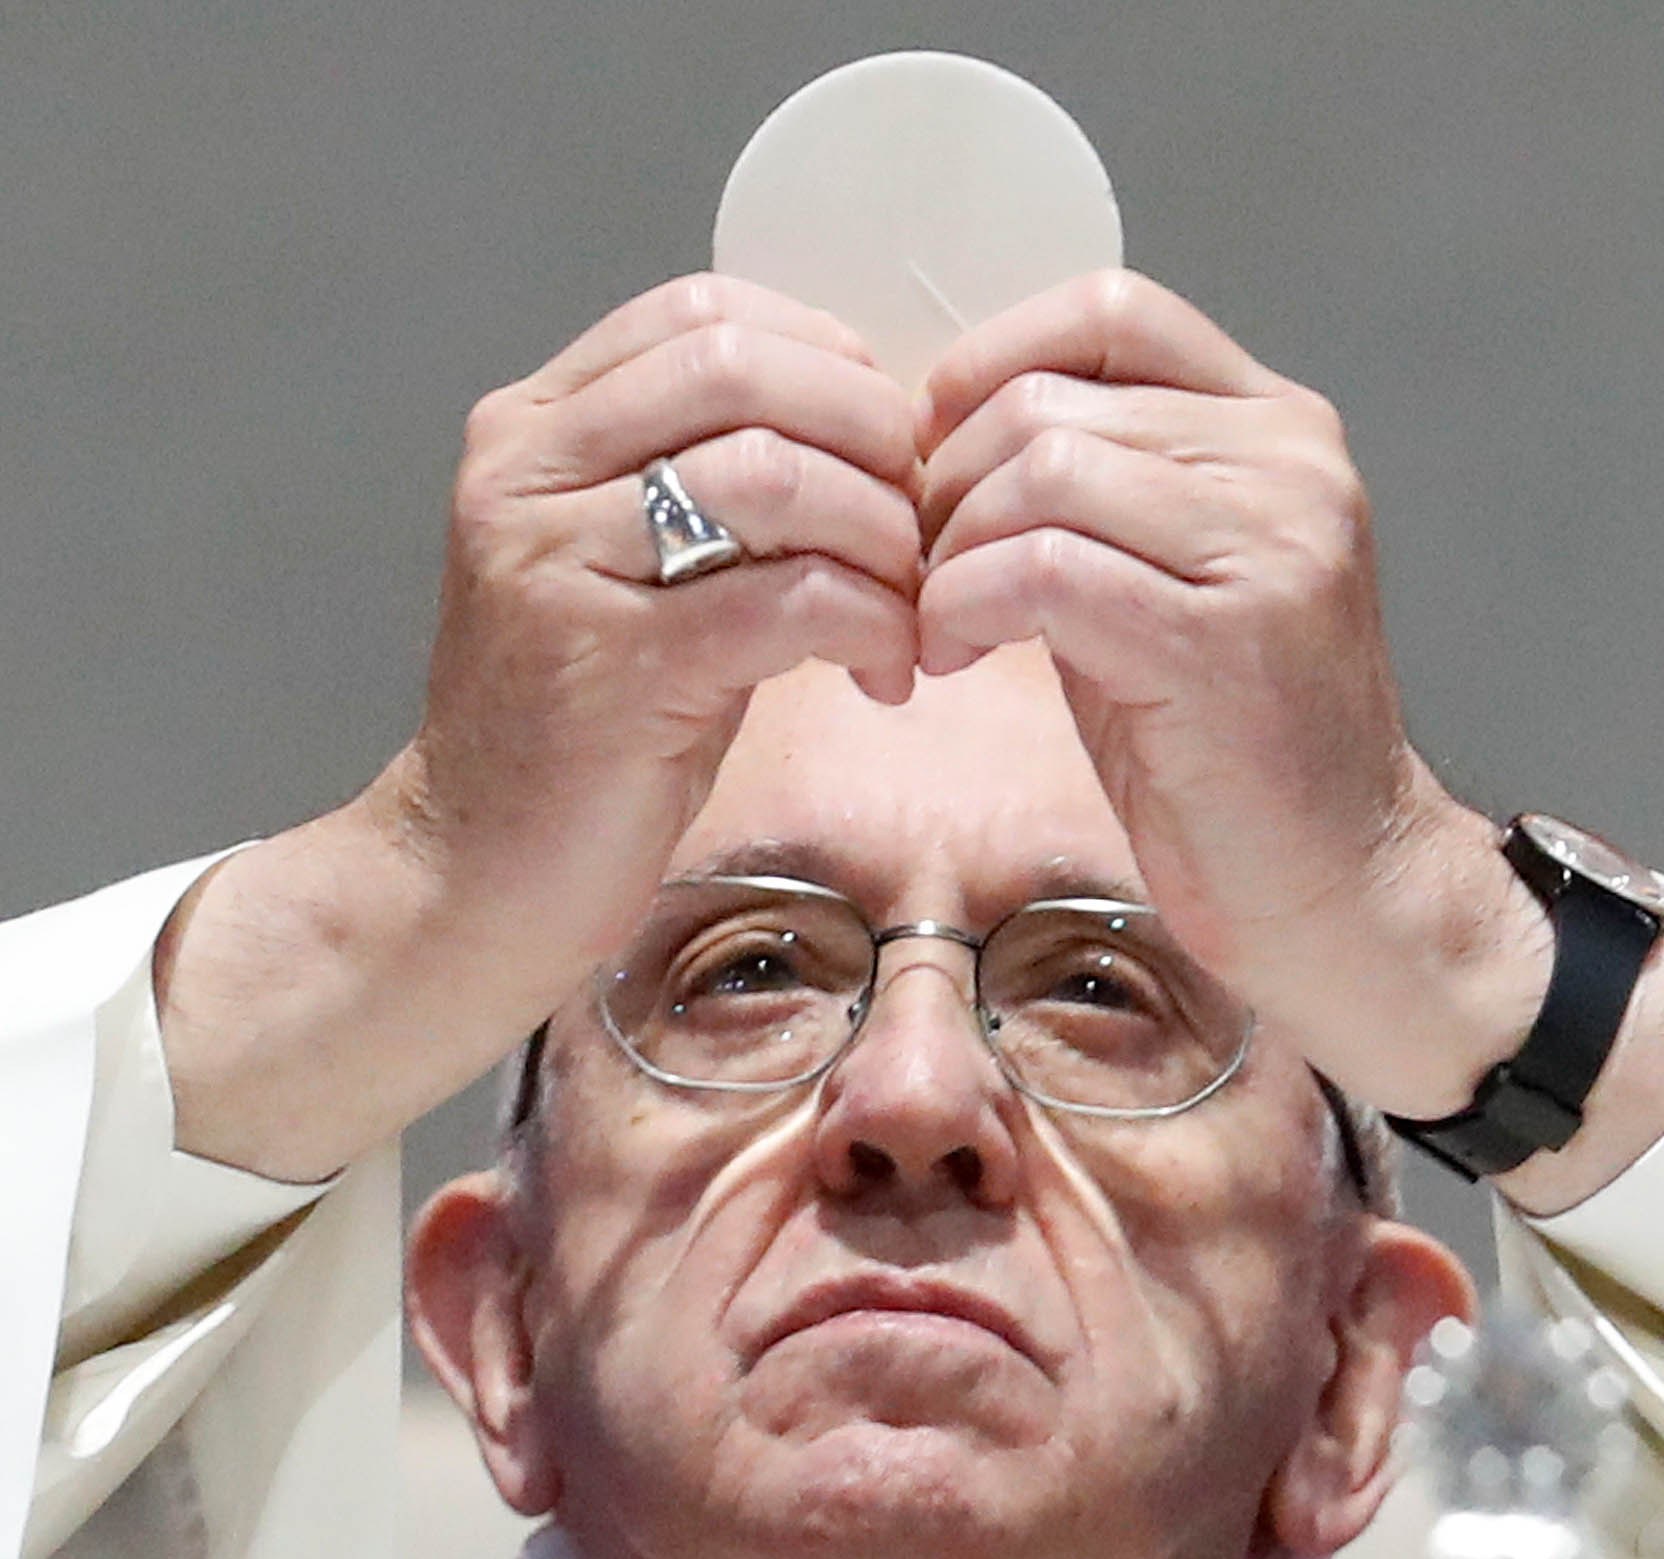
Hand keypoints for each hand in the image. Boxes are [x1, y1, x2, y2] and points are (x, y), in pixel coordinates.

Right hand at [161, 277, 922, 1173]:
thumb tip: (869, 435)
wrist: (475, 877)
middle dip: (870, 438)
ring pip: (772, 475)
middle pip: (745, 369)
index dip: (828, 358)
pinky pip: (782, 600)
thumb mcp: (637, 577)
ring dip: (880, 537)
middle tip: (925, 525)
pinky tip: (884, 672)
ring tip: (910, 610)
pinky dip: (865, 623)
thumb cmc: (584, 737)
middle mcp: (530, 473)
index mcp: (535, 428)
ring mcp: (557, 564)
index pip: (706, 314)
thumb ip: (712, 487)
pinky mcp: (610, 668)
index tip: (891, 445)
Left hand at [915, 273, 1544, 1112]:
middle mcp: (1288, 466)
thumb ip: (1096, 501)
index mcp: (1280, 431)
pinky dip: (965, 606)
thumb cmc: (1235, 757)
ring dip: (948, 551)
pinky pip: (1041, 571)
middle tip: (913, 573)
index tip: (931, 454)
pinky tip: (951, 657)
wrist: (1340, 886)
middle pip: (1051, 398)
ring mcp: (1267, 547)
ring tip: (934, 626)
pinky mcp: (1220, 640)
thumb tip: (947, 446)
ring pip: (1041, 472)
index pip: (1112, 312)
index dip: (991, 363)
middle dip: (945, 483)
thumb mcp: (1166, 588)